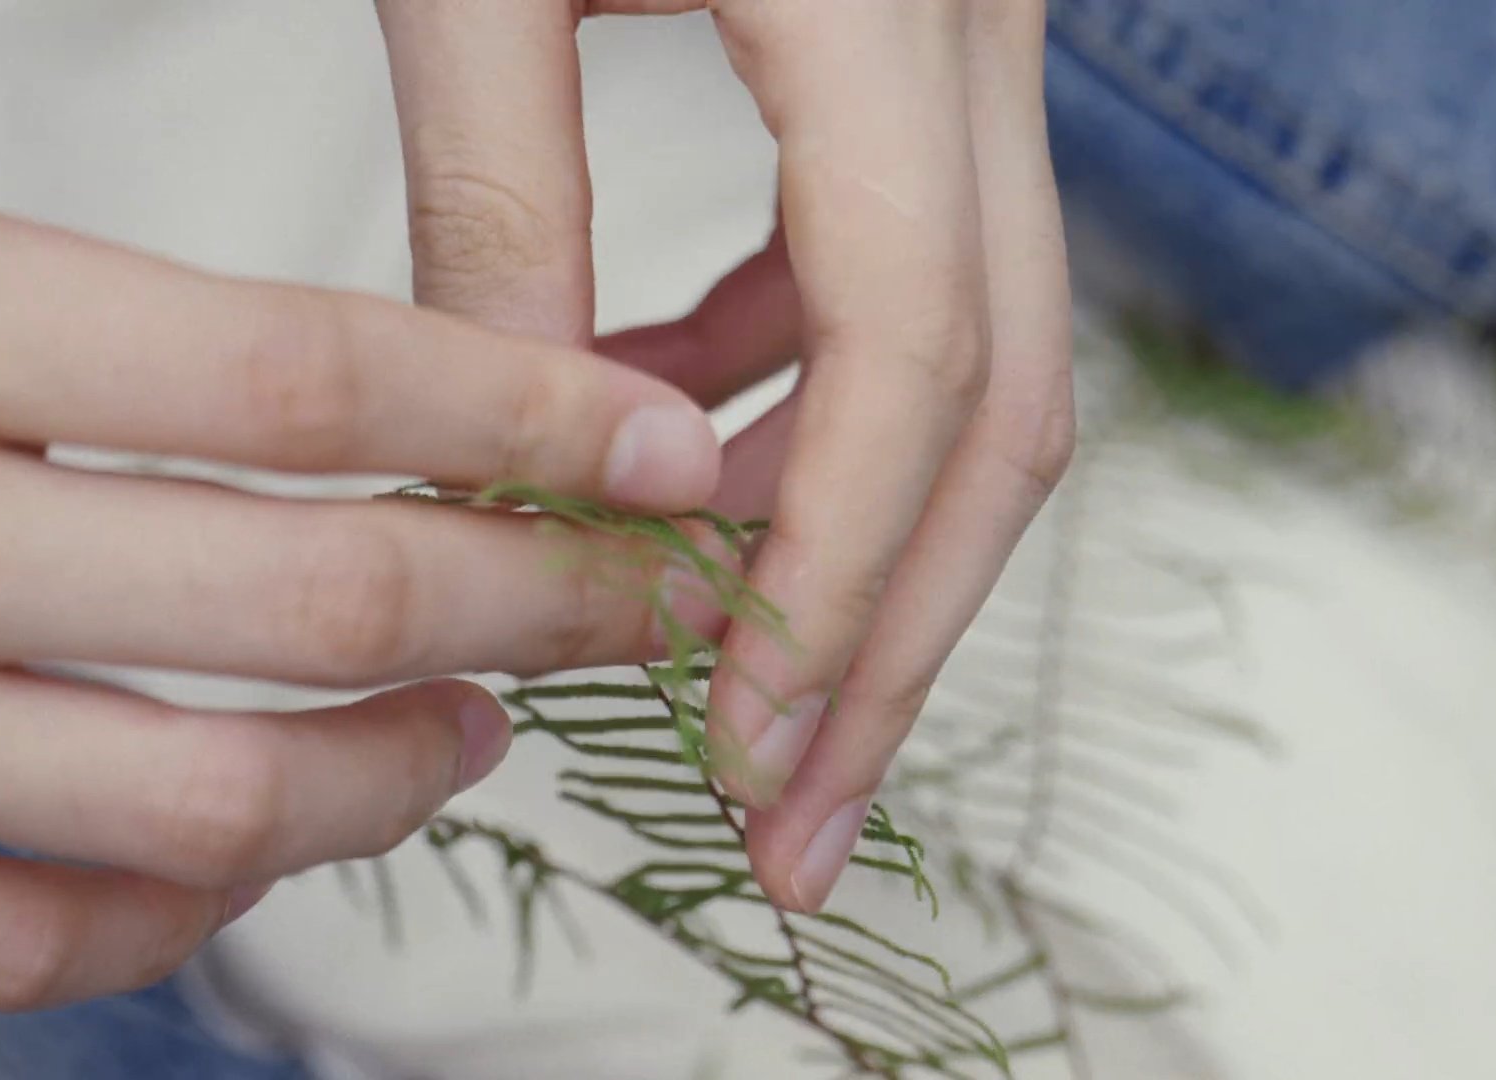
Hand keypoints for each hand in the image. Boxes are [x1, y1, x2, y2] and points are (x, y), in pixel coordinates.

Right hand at [0, 110, 724, 1007]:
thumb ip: (11, 261)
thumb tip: (285, 348)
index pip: (305, 377)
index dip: (524, 415)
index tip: (656, 445)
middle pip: (312, 602)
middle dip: (535, 602)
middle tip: (641, 594)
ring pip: (208, 807)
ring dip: (395, 776)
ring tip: (476, 723)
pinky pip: (36, 940)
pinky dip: (188, 906)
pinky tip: (250, 842)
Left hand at [378, 1, 1073, 910]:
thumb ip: (496, 205)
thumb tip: (514, 469)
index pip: (906, 354)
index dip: (831, 573)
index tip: (743, 739)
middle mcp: (978, 34)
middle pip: (1000, 402)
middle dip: (895, 633)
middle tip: (800, 815)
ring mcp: (974, 53)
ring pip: (979, 359)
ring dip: (857, 531)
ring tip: (719, 663)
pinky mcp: (922, 67)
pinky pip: (900, 274)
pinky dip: (796, 389)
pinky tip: (673, 434)